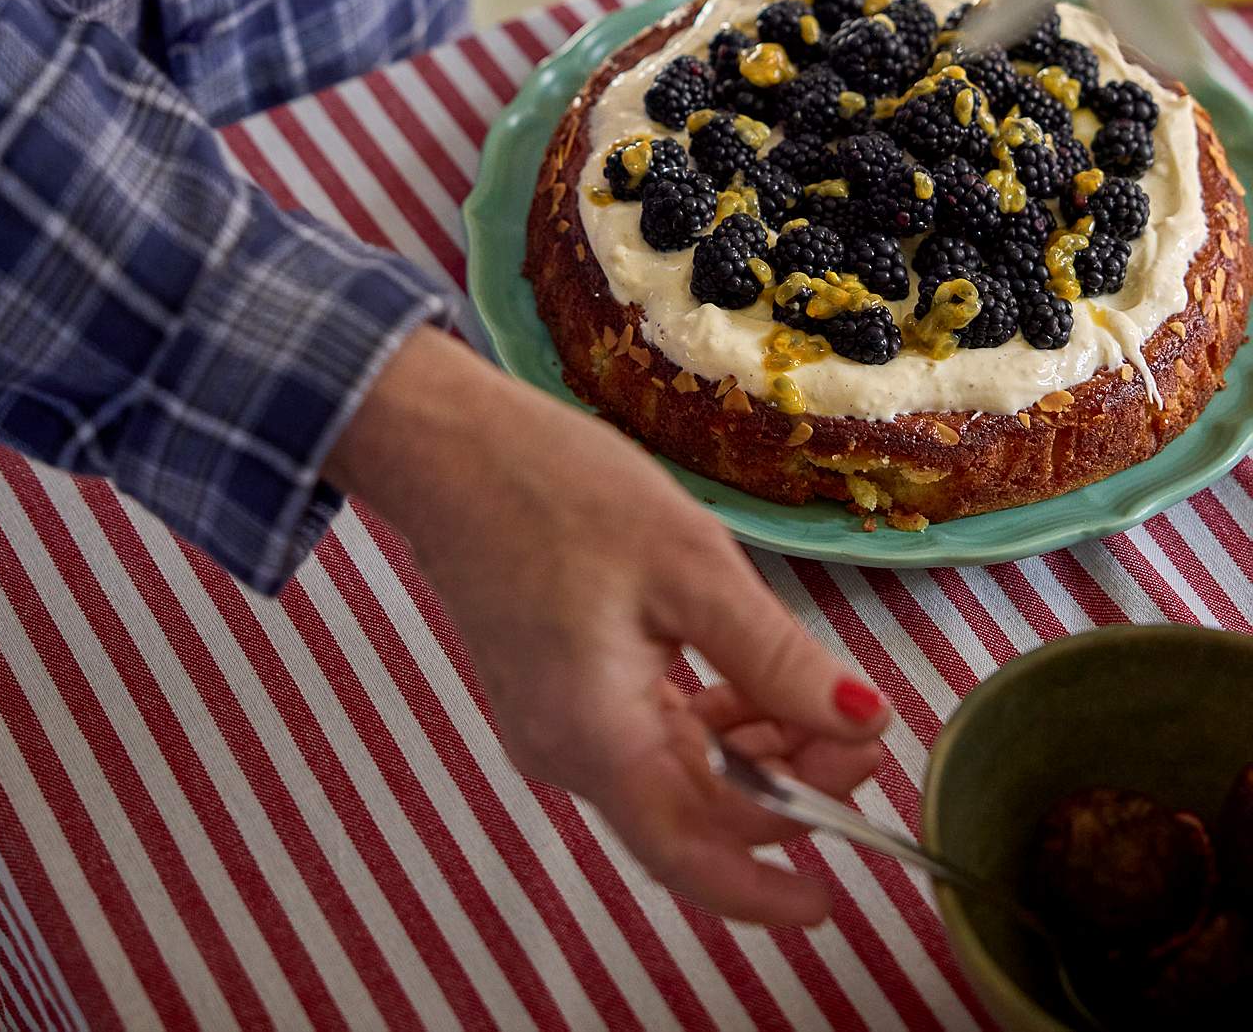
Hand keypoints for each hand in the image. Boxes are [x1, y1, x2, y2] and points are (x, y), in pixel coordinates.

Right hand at [326, 325, 888, 924]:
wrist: (450, 445)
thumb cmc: (557, 491)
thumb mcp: (690, 566)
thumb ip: (777, 658)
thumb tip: (866, 719)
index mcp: (596, 740)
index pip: (698, 857)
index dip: (783, 870)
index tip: (857, 830)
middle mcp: (567, 754)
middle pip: (695, 817)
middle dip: (789, 791)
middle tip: (861, 734)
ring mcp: (554, 726)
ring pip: (676, 777)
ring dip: (755, 757)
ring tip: (820, 702)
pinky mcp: (555, 692)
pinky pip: (645, 736)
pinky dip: (710, 724)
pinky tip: (754, 683)